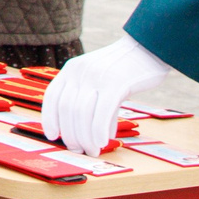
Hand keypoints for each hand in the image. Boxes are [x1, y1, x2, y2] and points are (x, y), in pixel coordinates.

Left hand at [41, 33, 171, 155]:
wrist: (149, 47)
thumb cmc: (126, 68)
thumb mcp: (101, 81)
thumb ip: (96, 105)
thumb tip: (100, 137)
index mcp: (72, 69)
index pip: (52, 97)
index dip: (49, 119)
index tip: (52, 136)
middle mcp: (80, 71)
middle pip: (67, 109)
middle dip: (70, 134)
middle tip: (78, 150)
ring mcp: (97, 76)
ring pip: (82, 113)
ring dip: (85, 137)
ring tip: (92, 150)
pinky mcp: (116, 83)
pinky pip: (102, 112)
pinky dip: (99, 131)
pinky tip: (103, 142)